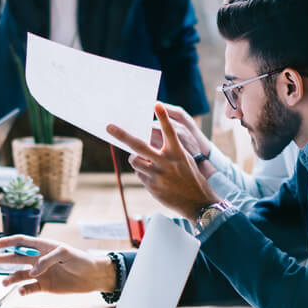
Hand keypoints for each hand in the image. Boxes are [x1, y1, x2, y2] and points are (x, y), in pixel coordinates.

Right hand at [0, 235, 114, 294]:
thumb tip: (33, 271)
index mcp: (42, 246)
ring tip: (3, 282)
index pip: (21, 242)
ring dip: (10, 278)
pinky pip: (29, 288)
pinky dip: (24, 290)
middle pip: (14, 258)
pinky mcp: (44, 286)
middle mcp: (38, 259)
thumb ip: (47, 259)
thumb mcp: (65, 253)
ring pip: (19, 274)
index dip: (7, 242)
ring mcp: (40, 273)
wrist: (92, 276)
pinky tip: (22, 291)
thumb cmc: (80, 259)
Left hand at [107, 103, 220, 222]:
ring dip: (136, 159)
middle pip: (139, 146)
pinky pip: (139, 174)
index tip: (157, 105)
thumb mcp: (184, 159)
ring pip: (135, 161)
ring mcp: (157, 175)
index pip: (169, 132)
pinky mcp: (152, 186)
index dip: (163, 118)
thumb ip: (168, 149)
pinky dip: (143, 172)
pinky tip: (154, 177)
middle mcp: (166, 163)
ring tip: (146, 162)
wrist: (197, 203)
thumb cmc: (191, 177)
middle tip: (110, 127)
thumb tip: (148, 139)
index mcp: (178, 153)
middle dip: (123, 135)